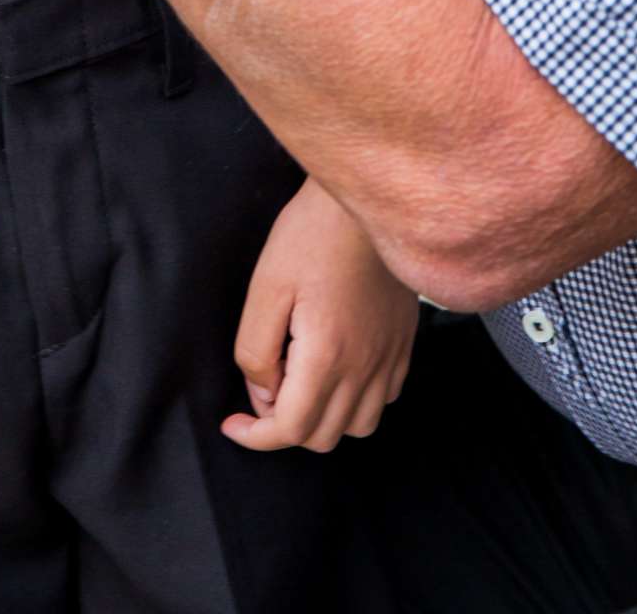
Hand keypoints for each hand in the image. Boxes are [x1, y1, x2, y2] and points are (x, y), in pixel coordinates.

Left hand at [223, 176, 418, 453]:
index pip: (291, 429)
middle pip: (323, 436)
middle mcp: (365, 366)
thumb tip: (262, 391)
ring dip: (324, 419)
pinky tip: (338, 369)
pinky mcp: (403, 340)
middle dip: (285, 426)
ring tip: (300, 383)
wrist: (368, 198)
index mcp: (327, 356)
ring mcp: (389, 355)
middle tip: (265, 389)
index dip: (255, 437)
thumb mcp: (266, 287)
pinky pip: (385, 397)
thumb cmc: (314, 233)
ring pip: (359, 425)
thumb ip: (255, 350)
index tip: (234, 424)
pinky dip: (358, 400)